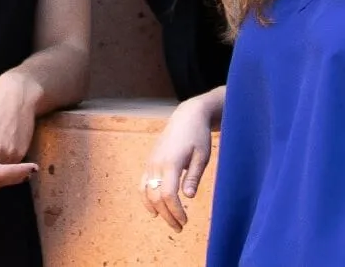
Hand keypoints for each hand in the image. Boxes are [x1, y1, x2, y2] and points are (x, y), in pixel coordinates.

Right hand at [141, 89, 222, 232]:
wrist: (186, 116)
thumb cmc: (198, 136)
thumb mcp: (202, 156)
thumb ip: (194, 176)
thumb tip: (188, 197)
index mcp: (171, 162)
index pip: (168, 194)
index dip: (175, 211)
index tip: (185, 221)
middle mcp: (157, 164)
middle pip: (156, 197)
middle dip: (167, 215)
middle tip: (180, 227)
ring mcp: (150, 163)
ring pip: (146, 192)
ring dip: (157, 210)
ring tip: (169, 221)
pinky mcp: (149, 162)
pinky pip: (142, 184)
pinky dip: (146, 199)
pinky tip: (153, 210)